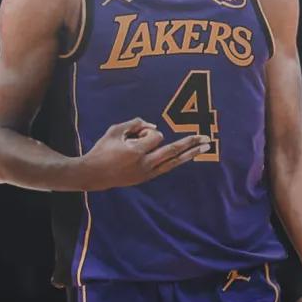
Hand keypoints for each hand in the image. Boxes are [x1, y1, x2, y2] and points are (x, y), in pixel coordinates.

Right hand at [79, 117, 208, 189]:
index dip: (149, 131)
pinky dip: (177, 160)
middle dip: (190, 143)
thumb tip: (154, 127)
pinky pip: (167, 167)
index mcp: (136, 152)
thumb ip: (135, 124)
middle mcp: (145, 164)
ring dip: (190, 154)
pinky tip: (188, 156)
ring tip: (204, 147)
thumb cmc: (103, 149)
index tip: (137, 135)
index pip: (155, 136)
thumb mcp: (115, 130)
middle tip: (206, 137)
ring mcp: (147, 173)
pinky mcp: (147, 178)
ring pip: (174, 162)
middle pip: (173, 151)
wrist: (95, 174)